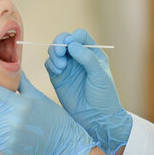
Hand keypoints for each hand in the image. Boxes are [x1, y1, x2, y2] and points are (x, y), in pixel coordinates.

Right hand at [45, 29, 131, 154]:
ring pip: (55, 51)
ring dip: (54, 54)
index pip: (80, 36)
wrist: (96, 118)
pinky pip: (49, 64)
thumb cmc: (103, 96)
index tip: (71, 43)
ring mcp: (67, 67)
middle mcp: (78, 57)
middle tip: (60, 52)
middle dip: (60, 43)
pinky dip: (51, 64)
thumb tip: (71, 44)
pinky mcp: (58, 77)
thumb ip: (87, 58)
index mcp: (92, 53)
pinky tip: (58, 71)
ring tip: (61, 66)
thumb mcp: (99, 74)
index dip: (74, 36)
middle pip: (64, 41)